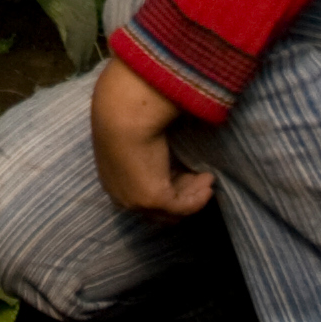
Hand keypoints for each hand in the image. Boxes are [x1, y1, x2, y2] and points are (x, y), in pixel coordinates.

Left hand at [90, 57, 214, 216]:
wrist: (122, 113)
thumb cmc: (125, 115)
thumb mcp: (131, 135)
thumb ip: (145, 147)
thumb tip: (161, 145)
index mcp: (112, 179)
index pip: (142, 193)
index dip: (165, 185)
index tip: (185, 173)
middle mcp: (121, 196)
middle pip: (158, 207)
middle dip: (182, 192)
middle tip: (202, 178)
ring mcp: (136, 201)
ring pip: (171, 209)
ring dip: (193, 194)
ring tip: (208, 178)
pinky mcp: (153, 199)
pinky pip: (182, 206)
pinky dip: (198, 198)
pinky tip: (209, 181)